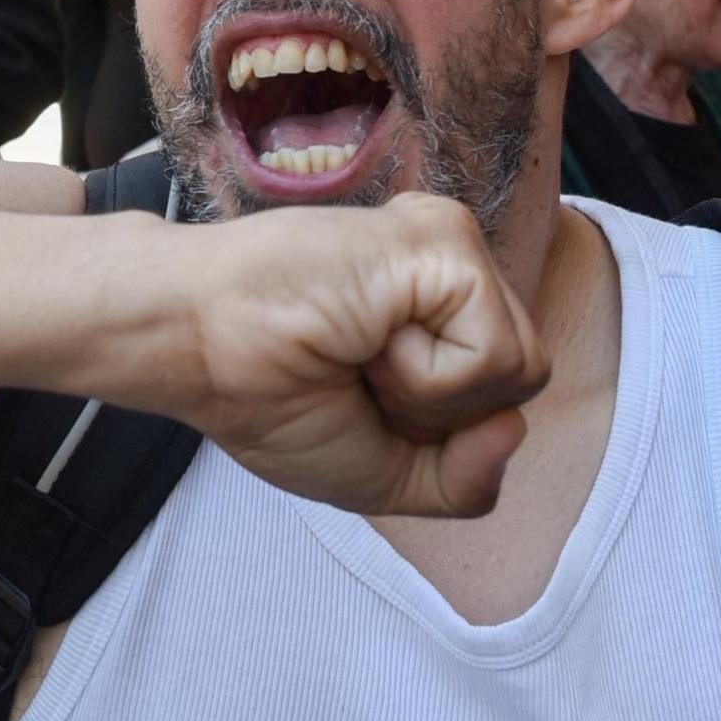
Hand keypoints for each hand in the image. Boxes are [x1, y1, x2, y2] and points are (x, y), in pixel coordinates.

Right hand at [170, 193, 545, 517]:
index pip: (504, 399)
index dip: (439, 434)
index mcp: (442, 315)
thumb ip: (464, 480)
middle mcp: (455, 274)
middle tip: (359, 374)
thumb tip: (513, 431)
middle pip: (523, 384)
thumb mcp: (385, 474)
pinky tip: (369, 335)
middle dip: (440, 415)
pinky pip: (495, 353)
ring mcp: (453, 249)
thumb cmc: (267, 397)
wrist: (197, 350)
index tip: (360, 399)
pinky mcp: (445, 240)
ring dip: (431, 393)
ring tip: (362, 350)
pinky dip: (429, 376)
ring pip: (521, 370)